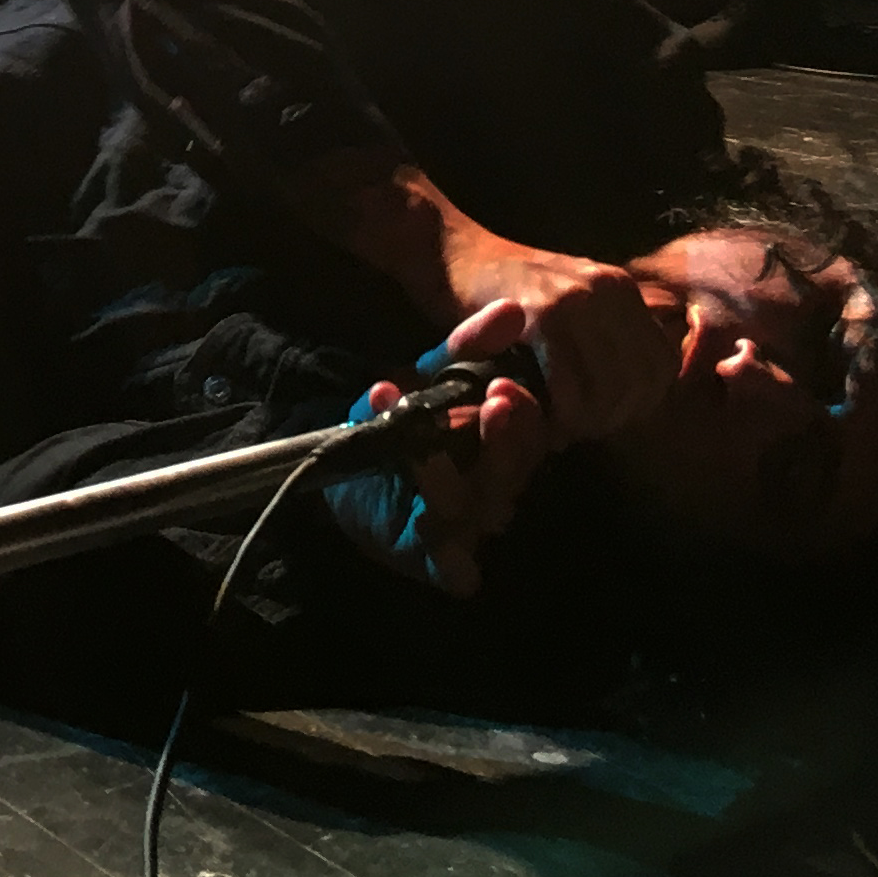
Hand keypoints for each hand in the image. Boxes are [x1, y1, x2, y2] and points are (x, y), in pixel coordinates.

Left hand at [324, 299, 556, 596]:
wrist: (345, 462)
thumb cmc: (401, 415)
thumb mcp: (431, 373)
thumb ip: (468, 345)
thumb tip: (512, 310)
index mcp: (503, 443)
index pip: (532, 432)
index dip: (525, 413)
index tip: (503, 384)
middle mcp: (495, 486)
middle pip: (515, 472)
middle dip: (507, 442)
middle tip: (494, 404)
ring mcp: (468, 526)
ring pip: (480, 510)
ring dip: (451, 474)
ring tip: (421, 441)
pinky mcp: (437, 559)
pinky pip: (455, 565)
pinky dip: (449, 551)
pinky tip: (426, 520)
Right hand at [430, 223, 671, 443]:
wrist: (453, 251)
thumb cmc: (503, 294)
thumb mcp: (566, 310)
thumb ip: (600, 343)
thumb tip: (630, 405)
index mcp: (624, 291)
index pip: (665, 367)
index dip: (639, 404)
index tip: (602, 417)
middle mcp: (611, 289)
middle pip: (642, 382)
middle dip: (611, 418)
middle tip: (575, 428)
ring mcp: (579, 296)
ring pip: (610, 386)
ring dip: (584, 418)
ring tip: (556, 425)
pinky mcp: (543, 309)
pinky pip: (569, 378)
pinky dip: (557, 408)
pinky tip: (537, 411)